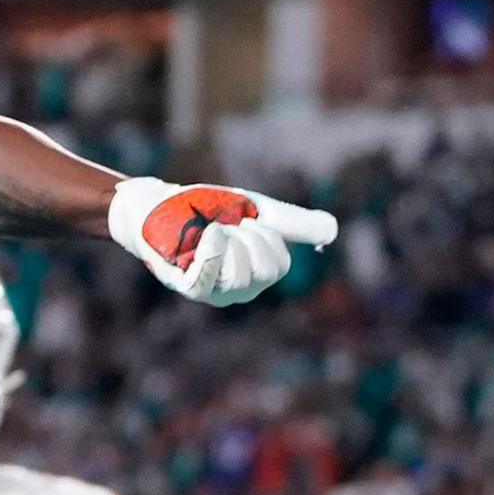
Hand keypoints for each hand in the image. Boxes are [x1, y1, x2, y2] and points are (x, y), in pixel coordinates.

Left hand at [108, 178, 338, 307]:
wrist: (161, 203)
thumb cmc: (207, 210)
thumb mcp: (258, 212)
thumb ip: (292, 223)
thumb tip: (332, 230)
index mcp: (257, 273)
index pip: (279, 266)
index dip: (268, 237)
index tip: (248, 221)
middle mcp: (236, 290)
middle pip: (263, 274)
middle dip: (251, 239)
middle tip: (230, 224)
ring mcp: (211, 291)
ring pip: (238, 278)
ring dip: (230, 242)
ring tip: (214, 229)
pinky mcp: (185, 285)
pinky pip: (206, 281)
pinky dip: (213, 253)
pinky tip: (210, 234)